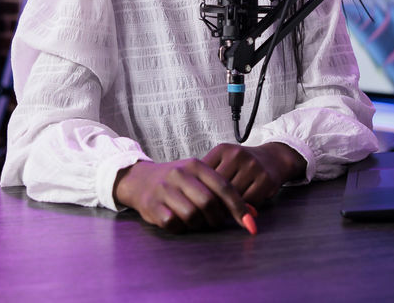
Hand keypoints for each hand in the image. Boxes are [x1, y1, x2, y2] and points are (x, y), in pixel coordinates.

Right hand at [113, 158, 252, 232]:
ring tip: (195, 221)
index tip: (250, 224)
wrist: (141, 180)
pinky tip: (179, 222)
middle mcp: (180, 174)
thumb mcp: (199, 178)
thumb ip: (223, 192)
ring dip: (198, 224)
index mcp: (196, 165)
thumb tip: (252, 214)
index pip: (224, 187)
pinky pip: (174, 223)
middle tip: (214, 222)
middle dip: (216, 218)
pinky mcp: (152, 205)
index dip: (239, 207)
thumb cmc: (178, 182)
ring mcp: (164, 189)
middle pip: (208, 202)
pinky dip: (181, 227)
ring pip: (192, 214)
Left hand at [201, 142, 304, 204]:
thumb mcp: (224, 160)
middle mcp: (237, 155)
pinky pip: (248, 202)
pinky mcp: (266, 179)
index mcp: (222, 149)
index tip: (198, 203)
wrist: (273, 158)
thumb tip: (189, 197)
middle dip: (213, 203)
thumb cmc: (242, 165)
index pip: (204, 176)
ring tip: (224, 213)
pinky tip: (241, 209)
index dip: (200, 192)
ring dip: (228, 208)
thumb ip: (207, 174)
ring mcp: (253, 166)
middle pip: (217, 188)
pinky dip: (243, 209)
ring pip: (232, 197)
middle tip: (210, 213)